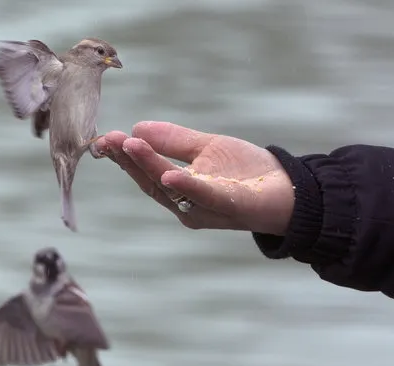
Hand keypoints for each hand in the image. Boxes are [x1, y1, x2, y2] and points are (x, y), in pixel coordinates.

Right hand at [95, 121, 294, 234]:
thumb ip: (173, 141)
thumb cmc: (247, 171)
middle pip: (150, 182)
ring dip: (149, 166)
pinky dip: (186, 186)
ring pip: (171, 188)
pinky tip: (169, 175)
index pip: (146, 173)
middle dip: (128, 160)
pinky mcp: (228, 206)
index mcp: (180, 191)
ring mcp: (205, 208)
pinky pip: (204, 196)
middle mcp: (186, 205)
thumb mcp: (206, 148)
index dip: (125, 156)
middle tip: (107, 140)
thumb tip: (137, 127)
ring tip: (129, 145)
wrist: (288, 189)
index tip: (105, 139)